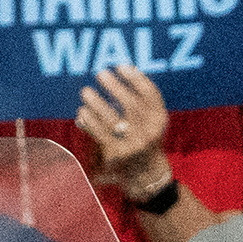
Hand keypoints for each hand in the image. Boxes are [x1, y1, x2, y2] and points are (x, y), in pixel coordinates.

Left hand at [73, 62, 170, 191]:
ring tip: (86, 91)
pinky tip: (82, 112)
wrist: (145, 175)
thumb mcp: (148, 122)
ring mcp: (135, 144)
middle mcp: (151, 131)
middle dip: (115, 87)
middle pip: (132, 104)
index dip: (137, 79)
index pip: (151, 94)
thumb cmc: (142, 140)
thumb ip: (137, 104)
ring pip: (114, 119)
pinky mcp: (118, 154)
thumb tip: (115, 76)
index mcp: (160, 119)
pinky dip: (90, 121)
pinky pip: (101, 134)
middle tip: (100, 74)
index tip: (122, 66)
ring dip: (98, 103)